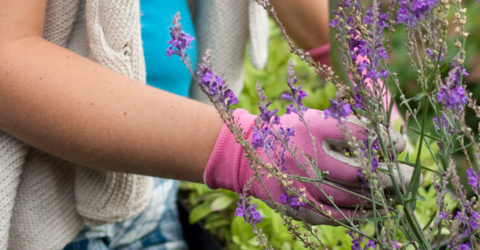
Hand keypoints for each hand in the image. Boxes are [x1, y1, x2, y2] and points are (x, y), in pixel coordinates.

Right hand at [204, 108, 412, 224]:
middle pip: (361, 173)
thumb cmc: (289, 133)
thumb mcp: (313, 118)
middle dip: (391, 176)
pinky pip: (336, 216)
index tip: (399, 144)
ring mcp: (303, 186)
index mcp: (312, 129)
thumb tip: (387, 141)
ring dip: (381, 199)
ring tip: (396, 196)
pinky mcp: (298, 207)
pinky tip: (374, 210)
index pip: (362, 135)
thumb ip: (346, 125)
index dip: (387, 140)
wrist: (248, 156)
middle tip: (407, 177)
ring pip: (353, 199)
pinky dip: (360, 215)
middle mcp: (308, 158)